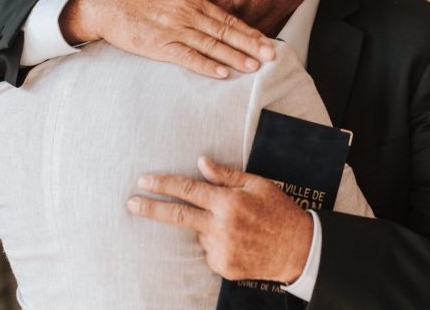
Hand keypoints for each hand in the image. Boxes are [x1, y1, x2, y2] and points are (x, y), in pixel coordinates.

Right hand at [61, 0, 275, 78]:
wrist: (104, 4)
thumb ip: (190, 1)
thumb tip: (211, 12)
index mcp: (190, 0)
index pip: (226, 18)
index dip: (248, 31)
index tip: (267, 41)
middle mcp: (185, 13)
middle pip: (224, 31)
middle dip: (250, 44)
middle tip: (271, 55)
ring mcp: (173, 29)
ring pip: (210, 45)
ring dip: (233, 57)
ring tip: (253, 66)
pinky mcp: (158, 46)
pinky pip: (187, 57)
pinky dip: (206, 65)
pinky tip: (222, 73)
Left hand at [127, 156, 312, 282]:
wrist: (298, 249)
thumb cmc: (279, 211)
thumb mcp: (258, 184)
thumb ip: (226, 175)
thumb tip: (201, 162)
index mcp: (229, 203)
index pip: (188, 190)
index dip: (164, 185)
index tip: (144, 181)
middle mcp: (221, 227)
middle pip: (177, 216)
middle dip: (150, 209)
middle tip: (131, 203)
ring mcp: (221, 250)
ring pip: (199, 234)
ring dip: (206, 227)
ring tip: (236, 226)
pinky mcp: (223, 267)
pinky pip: (210, 251)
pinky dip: (217, 243)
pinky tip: (238, 240)